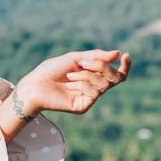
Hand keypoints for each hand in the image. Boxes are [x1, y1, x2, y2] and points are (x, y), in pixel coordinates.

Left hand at [17, 48, 131, 115]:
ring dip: (88, 74)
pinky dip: (83, 83)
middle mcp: (93, 87)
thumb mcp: (75, 58)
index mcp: (92, 76)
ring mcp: (89, 98)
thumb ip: (96, 57)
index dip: (124, 67)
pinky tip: (70, 82)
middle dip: (102, 67)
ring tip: (71, 74)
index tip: (126, 56)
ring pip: (104, 84)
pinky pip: (94, 92)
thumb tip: (117, 54)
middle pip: (114, 78)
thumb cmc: (51, 70)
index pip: (115, 74)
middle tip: (84, 63)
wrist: (35, 84)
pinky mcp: (83, 106)